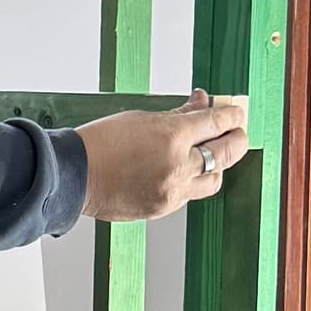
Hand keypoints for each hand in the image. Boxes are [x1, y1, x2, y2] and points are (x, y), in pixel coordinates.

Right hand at [80, 92, 250, 221]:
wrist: (74, 176)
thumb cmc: (101, 143)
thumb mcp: (142, 118)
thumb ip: (178, 114)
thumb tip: (202, 102)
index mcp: (172, 136)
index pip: (218, 122)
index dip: (233, 116)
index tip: (236, 113)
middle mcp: (177, 165)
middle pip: (227, 153)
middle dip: (237, 139)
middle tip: (236, 132)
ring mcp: (172, 191)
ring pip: (214, 179)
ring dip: (218, 165)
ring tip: (210, 154)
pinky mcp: (163, 208)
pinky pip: (191, 194)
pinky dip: (192, 181)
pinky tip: (182, 170)